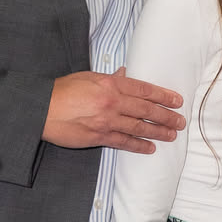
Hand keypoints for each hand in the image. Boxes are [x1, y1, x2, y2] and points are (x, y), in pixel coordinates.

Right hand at [44, 66, 185, 153]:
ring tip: (171, 135)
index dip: (163, 96)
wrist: (41, 109)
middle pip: (147, 109)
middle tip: (180, 122)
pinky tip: (150, 148)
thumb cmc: (61, 91)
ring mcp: (107, 121)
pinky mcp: (99, 137)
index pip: (144, 89)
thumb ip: (109, 78)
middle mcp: (112, 102)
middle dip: (167, 116)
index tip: (177, 101)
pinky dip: (139, 146)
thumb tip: (125, 74)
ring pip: (139, 127)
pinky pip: (124, 142)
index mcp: (110, 84)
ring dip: (158, 132)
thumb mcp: (87, 77)